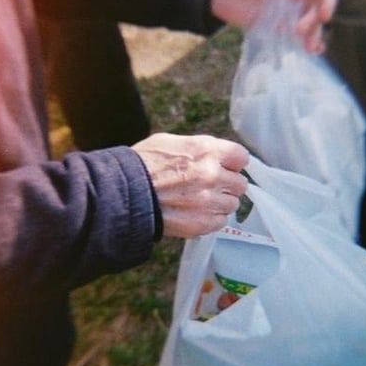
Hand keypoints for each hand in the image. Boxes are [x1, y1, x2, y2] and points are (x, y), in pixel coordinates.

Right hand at [133, 133, 248, 238]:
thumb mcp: (171, 142)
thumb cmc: (142, 165)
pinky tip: (194, 213)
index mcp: (207, 151)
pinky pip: (220, 222)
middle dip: (227, 185)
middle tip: (209, 186)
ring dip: (220, 203)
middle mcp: (213, 175)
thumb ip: (199, 149)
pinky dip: (210, 219)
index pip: (241, 157)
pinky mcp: (202, 223)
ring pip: (232, 204)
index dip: (232, 163)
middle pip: (240, 184)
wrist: (124, 194)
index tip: (225, 167)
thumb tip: (215, 155)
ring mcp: (209, 201)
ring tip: (199, 201)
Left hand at [211, 0, 336, 53]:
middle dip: (315, 21)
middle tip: (301, 30)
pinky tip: (312, 51)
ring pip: (309, 22)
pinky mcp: (277, 24)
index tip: (324, 14)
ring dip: (313, 35)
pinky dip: (304, 42)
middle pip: (316, 7)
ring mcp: (287, 8)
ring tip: (310, 48)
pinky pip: (295, 34)